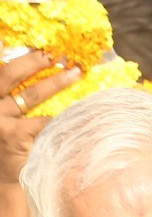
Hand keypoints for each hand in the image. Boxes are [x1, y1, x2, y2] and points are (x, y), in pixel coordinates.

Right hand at [2, 52, 82, 184]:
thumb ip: (15, 93)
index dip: (4, 51)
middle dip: (34, 61)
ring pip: (30, 96)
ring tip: (75, 73)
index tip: (21, 40)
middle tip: (58, 54)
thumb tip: (41, 65)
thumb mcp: (6, 114)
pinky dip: (61, 114)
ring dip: (55, 83)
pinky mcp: (14, 136)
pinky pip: (42, 121)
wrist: (3, 176)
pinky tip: (79, 108)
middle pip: (9, 75)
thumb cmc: (8, 139)